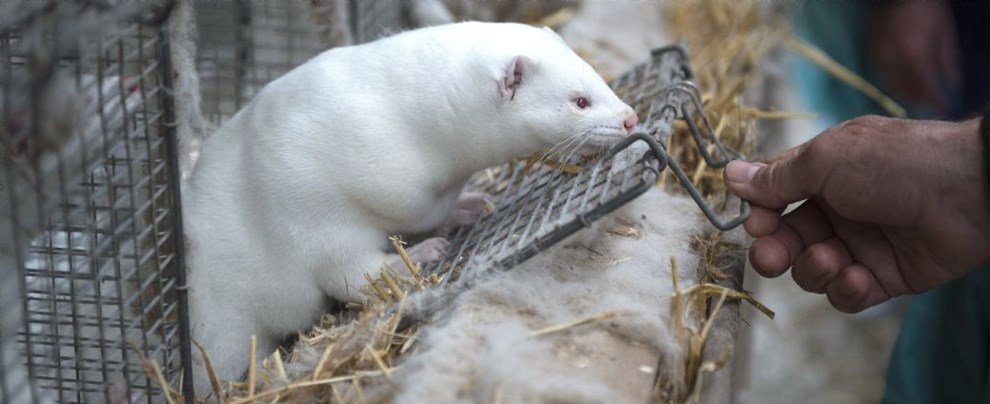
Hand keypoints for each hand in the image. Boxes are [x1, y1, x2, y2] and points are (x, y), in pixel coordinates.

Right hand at [724, 115, 989, 311]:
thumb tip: (728, 175)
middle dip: (774, 251)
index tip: (756, 223)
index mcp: (822, 174)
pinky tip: (856, 276)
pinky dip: (844, 289)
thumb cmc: (894, 162)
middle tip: (771, 255)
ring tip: (833, 259)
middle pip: (786, 239)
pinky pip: (846, 293)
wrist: (968, 191)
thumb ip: (776, 178)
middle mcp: (837, 209)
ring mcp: (860, 244)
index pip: (774, 198)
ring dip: (812, 268)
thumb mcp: (826, 160)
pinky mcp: (883, 277)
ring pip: (811, 269)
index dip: (760, 214)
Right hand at [868, 1, 959, 112]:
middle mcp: (894, 61)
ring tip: (920, 97)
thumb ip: (948, 64)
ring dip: (907, 95)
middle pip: (907, 92)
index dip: (937, 102)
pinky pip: (884, 78)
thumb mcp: (945, 34)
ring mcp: (879, 59)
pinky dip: (895, 84)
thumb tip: (952, 89)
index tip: (946, 110)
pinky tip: (904, 84)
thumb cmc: (927, 11)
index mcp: (914, 55)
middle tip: (933, 104)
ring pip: (892, 87)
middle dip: (922, 100)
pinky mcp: (871, 56)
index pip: (926, 89)